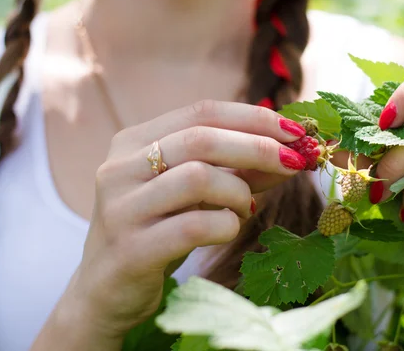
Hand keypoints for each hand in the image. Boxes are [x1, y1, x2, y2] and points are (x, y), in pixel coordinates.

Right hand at [41, 100, 307, 348]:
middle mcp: (119, 168)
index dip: (254, 118)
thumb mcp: (192, 194)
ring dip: (239, 191)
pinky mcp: (130, 249)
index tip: (297, 131)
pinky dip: (226, 225)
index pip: (201, 112)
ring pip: (198, 178)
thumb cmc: (156, 233)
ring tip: (247, 208)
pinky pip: (194, 226)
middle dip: (259, 147)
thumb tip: (290, 152)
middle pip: (201, 138)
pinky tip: (228, 230)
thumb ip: (233, 170)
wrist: (106, 292)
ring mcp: (121, 208)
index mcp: (132, 142)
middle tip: (296, 163)